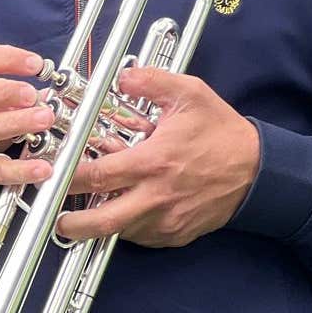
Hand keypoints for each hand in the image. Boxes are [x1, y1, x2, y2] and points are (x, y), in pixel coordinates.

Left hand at [55, 66, 259, 247]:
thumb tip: (121, 76)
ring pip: (120, 232)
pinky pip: (143, 237)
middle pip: (101, 222)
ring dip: (102, 223)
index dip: (68, 178)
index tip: (54, 176)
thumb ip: (151, 81)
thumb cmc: (221, 132)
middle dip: (71, 225)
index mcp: (154, 162)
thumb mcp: (189, 94)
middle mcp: (157, 197)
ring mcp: (167, 221)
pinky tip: (128, 208)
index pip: (98, 176)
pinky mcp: (177, 234)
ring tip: (92, 208)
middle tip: (57, 218)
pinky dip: (129, 226)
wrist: (258, 171)